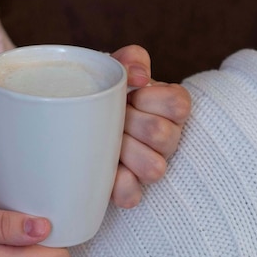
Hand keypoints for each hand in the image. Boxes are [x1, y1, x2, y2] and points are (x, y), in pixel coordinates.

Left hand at [110, 45, 191, 207]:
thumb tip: (139, 76)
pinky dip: (118, 186)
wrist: (76, 120)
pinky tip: (106, 172)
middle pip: (162, 135)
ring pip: (155, 169)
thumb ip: (131, 60)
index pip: (179, 105)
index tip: (130, 96)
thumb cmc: (105, 94)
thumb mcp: (115, 70)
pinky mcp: (131, 190)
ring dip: (126, 153)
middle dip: (130, 124)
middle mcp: (167, 138)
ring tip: (110, 143)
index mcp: (169, 108)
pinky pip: (132, 197)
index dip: (150, 100)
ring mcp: (151, 165)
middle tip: (114, 118)